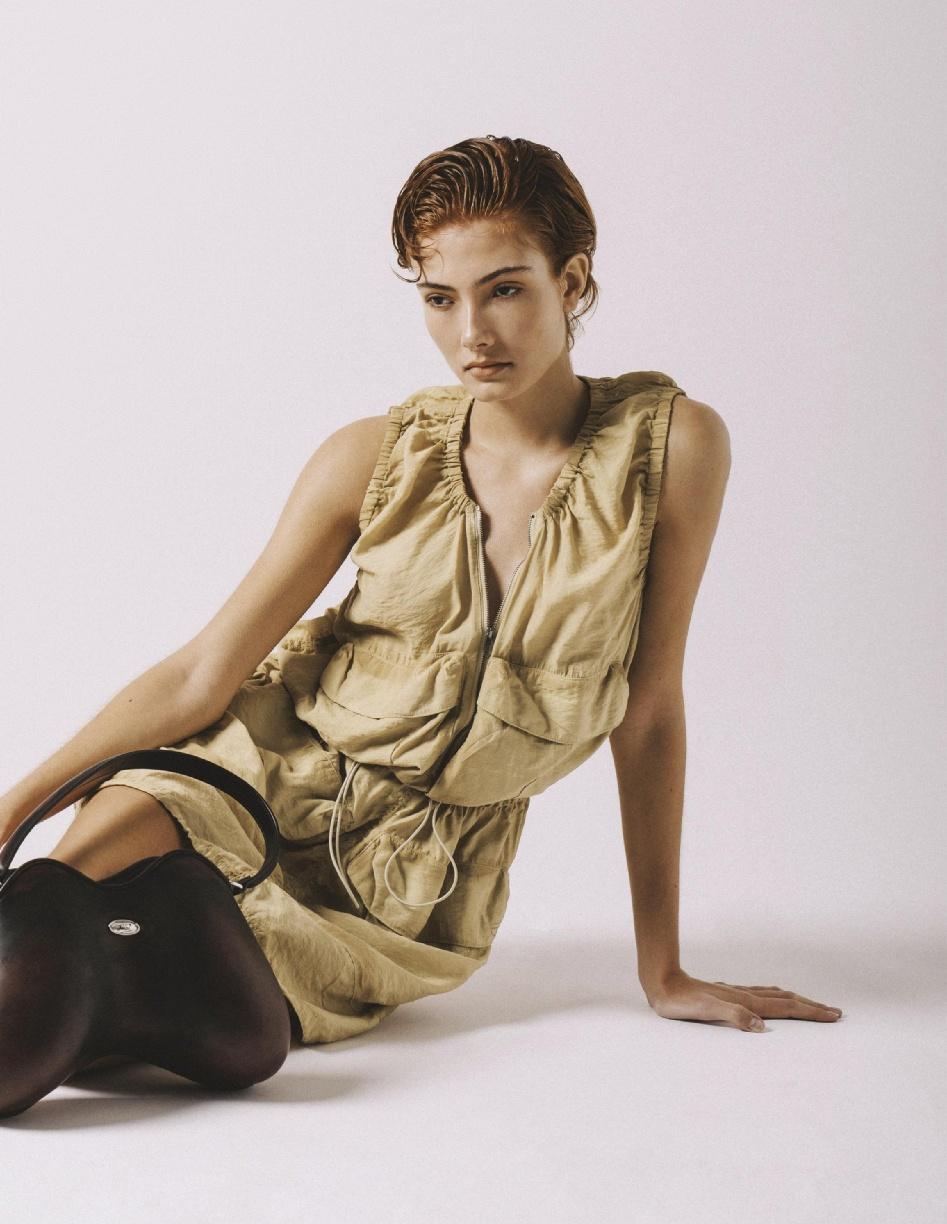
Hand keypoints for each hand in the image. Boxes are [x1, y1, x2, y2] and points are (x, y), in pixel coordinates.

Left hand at [643, 969, 842, 1031]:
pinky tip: (773, 999)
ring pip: (775, 996)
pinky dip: (777, 998)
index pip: (785, 1007)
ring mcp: (737, 993)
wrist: (662, 984)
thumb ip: (733, 1016)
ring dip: (797, 1001)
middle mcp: (745, 996)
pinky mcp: (728, 994)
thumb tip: (761, 1027)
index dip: (810, 1012)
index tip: (833, 1015)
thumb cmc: (681, 1002)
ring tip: (812, 1005)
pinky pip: (761, 996)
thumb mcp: (705, 1011)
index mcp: (745, 1002)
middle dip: (811, 1007)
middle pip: (786, 1000)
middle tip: (835, 1012)